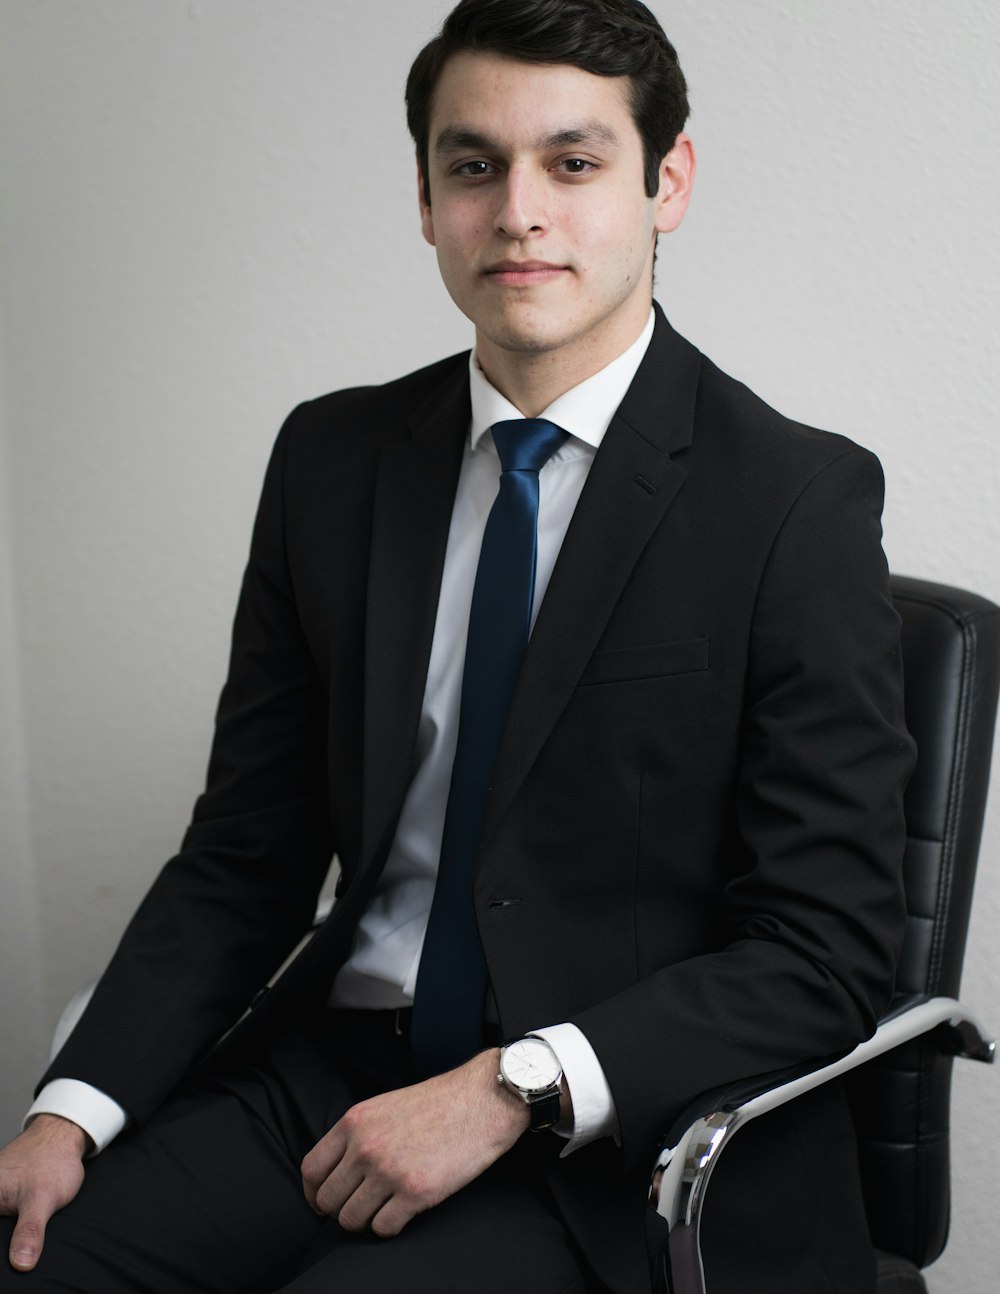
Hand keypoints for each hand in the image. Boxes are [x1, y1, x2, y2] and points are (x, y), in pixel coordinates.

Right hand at [0, 1114, 89, 1270]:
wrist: (64, 1135)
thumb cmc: (52, 1160)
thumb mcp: (42, 1200)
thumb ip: (29, 1231)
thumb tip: (21, 1264)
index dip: (2, 1249)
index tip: (13, 1255)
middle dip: (5, 1246)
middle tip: (23, 1251)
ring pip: (1, 1228)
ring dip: (8, 1240)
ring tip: (23, 1248)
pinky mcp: (2, 1195)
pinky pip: (4, 1219)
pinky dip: (11, 1230)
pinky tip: (24, 1238)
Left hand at [301, 1047, 528, 1236]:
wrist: (483, 1100)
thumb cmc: (438, 1103)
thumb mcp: (385, 1106)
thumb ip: (358, 1134)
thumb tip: (337, 1171)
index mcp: (355, 1122)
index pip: (311, 1169)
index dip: (314, 1193)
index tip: (325, 1202)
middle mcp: (365, 1147)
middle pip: (328, 1200)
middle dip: (340, 1209)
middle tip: (360, 1207)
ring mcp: (389, 1171)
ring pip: (351, 1219)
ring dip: (365, 1220)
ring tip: (384, 1208)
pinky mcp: (415, 1192)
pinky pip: (383, 1228)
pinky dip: (390, 1226)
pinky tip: (404, 1210)